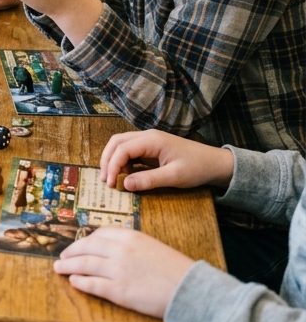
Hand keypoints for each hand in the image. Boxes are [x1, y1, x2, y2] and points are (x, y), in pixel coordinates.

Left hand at [54, 228, 194, 318]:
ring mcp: (118, 270)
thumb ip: (131, 245)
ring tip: (59, 267)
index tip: (79, 244)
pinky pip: (92, 284)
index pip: (99, 233)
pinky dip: (79, 282)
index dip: (85, 239)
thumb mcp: (152, 246)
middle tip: (62, 255)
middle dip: (71, 251)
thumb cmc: (175, 270)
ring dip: (68, 265)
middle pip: (86, 247)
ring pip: (84, 264)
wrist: (192, 290)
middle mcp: (120, 250)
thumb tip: (112, 248)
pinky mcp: (118, 291)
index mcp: (130, 236)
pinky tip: (73, 281)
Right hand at [99, 130, 233, 193]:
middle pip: (117, 142)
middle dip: (107, 160)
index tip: (110, 184)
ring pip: (121, 144)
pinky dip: (123, 162)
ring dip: (113, 160)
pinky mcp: (151, 148)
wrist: (215, 163)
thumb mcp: (174, 177)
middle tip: (105, 180)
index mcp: (152, 140)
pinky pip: (130, 151)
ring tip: (113, 178)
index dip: (112, 165)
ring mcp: (149, 140)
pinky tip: (126, 175)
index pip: (122, 149)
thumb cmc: (197, 168)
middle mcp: (147, 136)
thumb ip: (149, 180)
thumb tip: (125, 185)